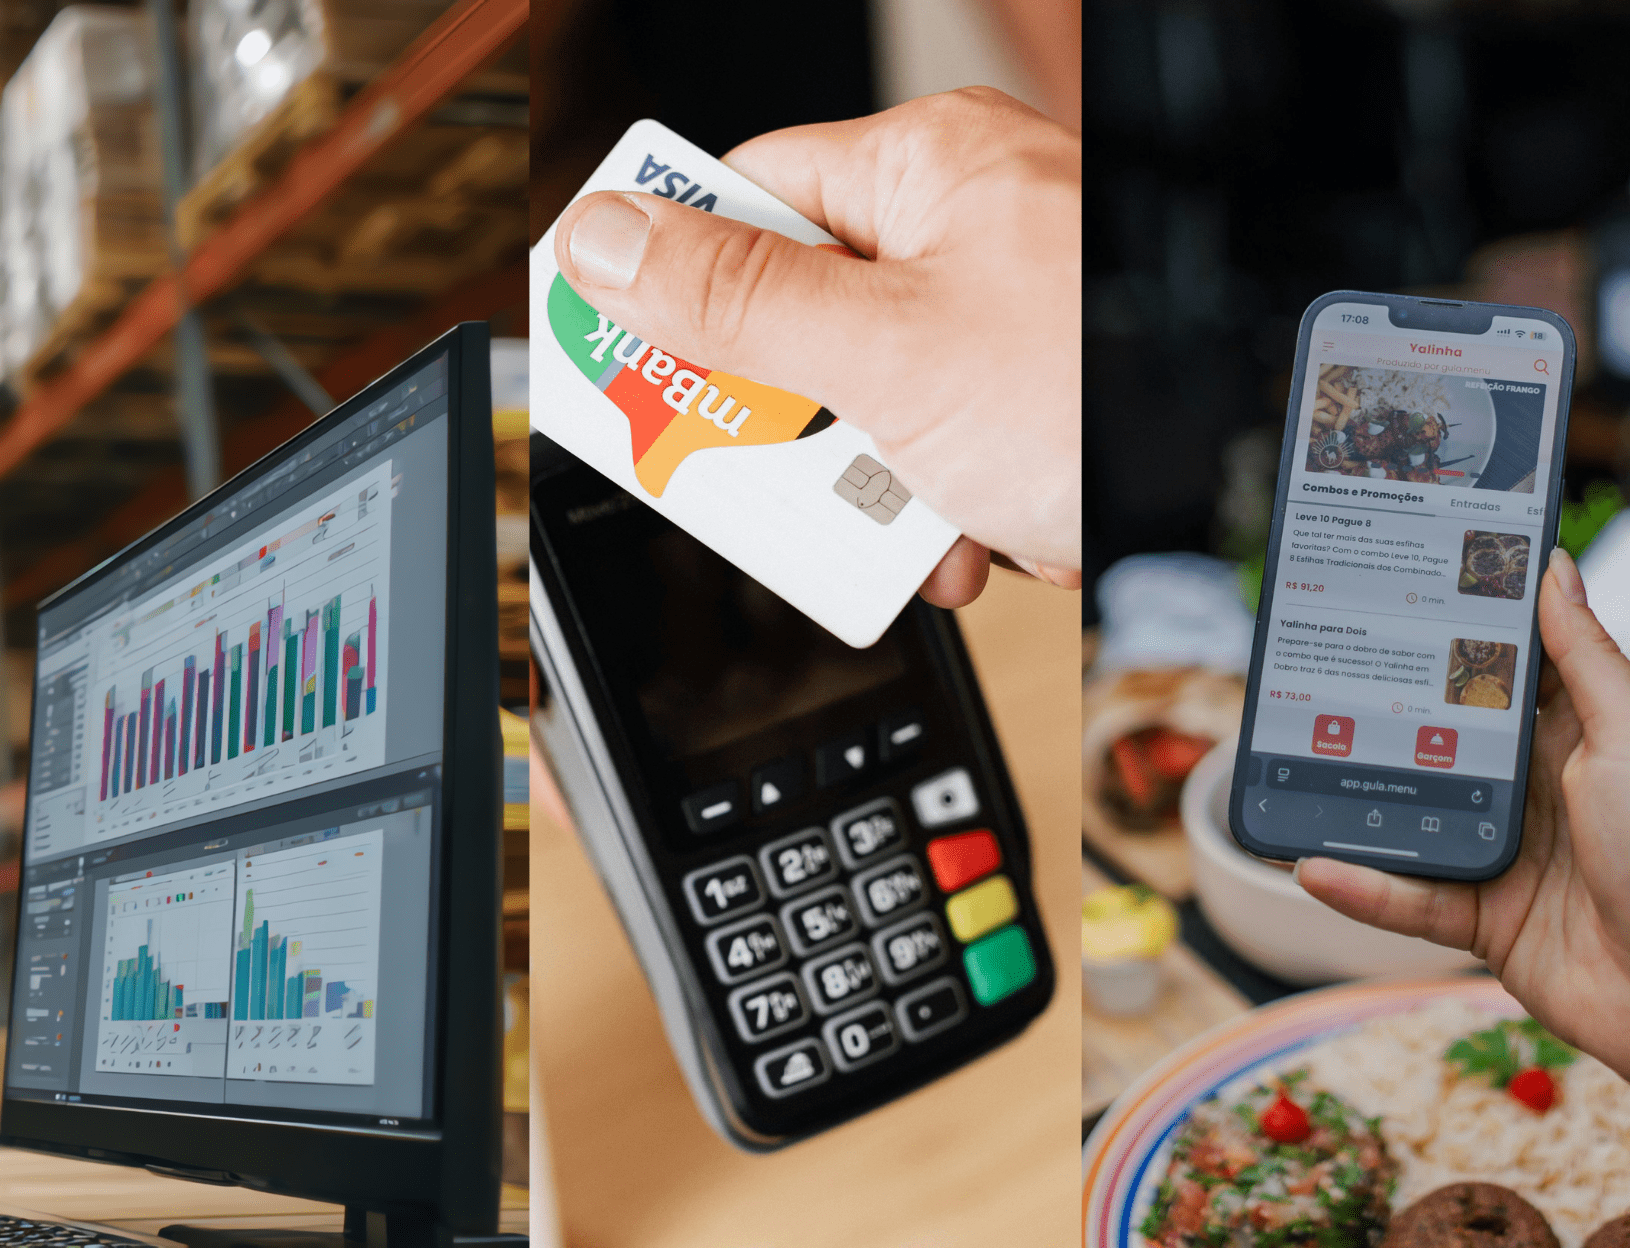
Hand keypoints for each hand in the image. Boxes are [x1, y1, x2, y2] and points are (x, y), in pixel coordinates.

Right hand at [552, 87, 1080, 606]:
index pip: (746, 196)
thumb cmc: (1107, 389)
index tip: (613, 337)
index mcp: (925, 177)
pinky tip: (980, 539)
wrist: (1255, 496)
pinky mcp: (1027, 411)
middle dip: (791, 419)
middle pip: (799, 320)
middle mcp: (963, 240)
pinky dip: (943, 515)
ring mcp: (997, 330)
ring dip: (873, 488)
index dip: (667, 273)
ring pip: (865, 408)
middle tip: (761, 471)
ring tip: (917, 521)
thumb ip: (734, 302)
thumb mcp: (885, 352)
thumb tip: (605, 243)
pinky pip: (936, 455)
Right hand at [1296, 548, 1629, 1078]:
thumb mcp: (1626, 739)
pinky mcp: (1481, 917)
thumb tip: (1551, 570)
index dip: (1448, 638)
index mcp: (1572, 739)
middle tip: (1314, 674)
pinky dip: (1361, 888)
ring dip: (1351, 806)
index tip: (1393, 594)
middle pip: (1435, 742)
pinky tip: (1317, 866)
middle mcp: (1533, 791)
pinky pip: (1406, 899)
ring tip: (1290, 774)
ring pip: (1408, 819)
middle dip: (1377, 716)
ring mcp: (1502, 854)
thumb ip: (1583, 658)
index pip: (1496, 677)